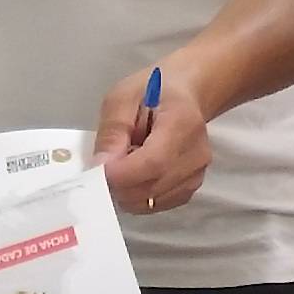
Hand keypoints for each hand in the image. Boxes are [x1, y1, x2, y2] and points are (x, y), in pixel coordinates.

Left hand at [93, 67, 210, 215]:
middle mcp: (196, 153)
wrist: (186, 93)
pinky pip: (157, 204)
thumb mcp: (123, 96)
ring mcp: (197, 173)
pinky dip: (139, 195)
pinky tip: (137, 174)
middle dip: (118, 184)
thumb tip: (101, 167)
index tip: (97, 170)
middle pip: (151, 187)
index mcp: (182, 122)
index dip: (121, 174)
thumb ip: (112, 130)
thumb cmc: (154, 89)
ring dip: (128, 191)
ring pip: (151, 200)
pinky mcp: (191, 186)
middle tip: (105, 165)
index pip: (153, 162)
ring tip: (126, 164)